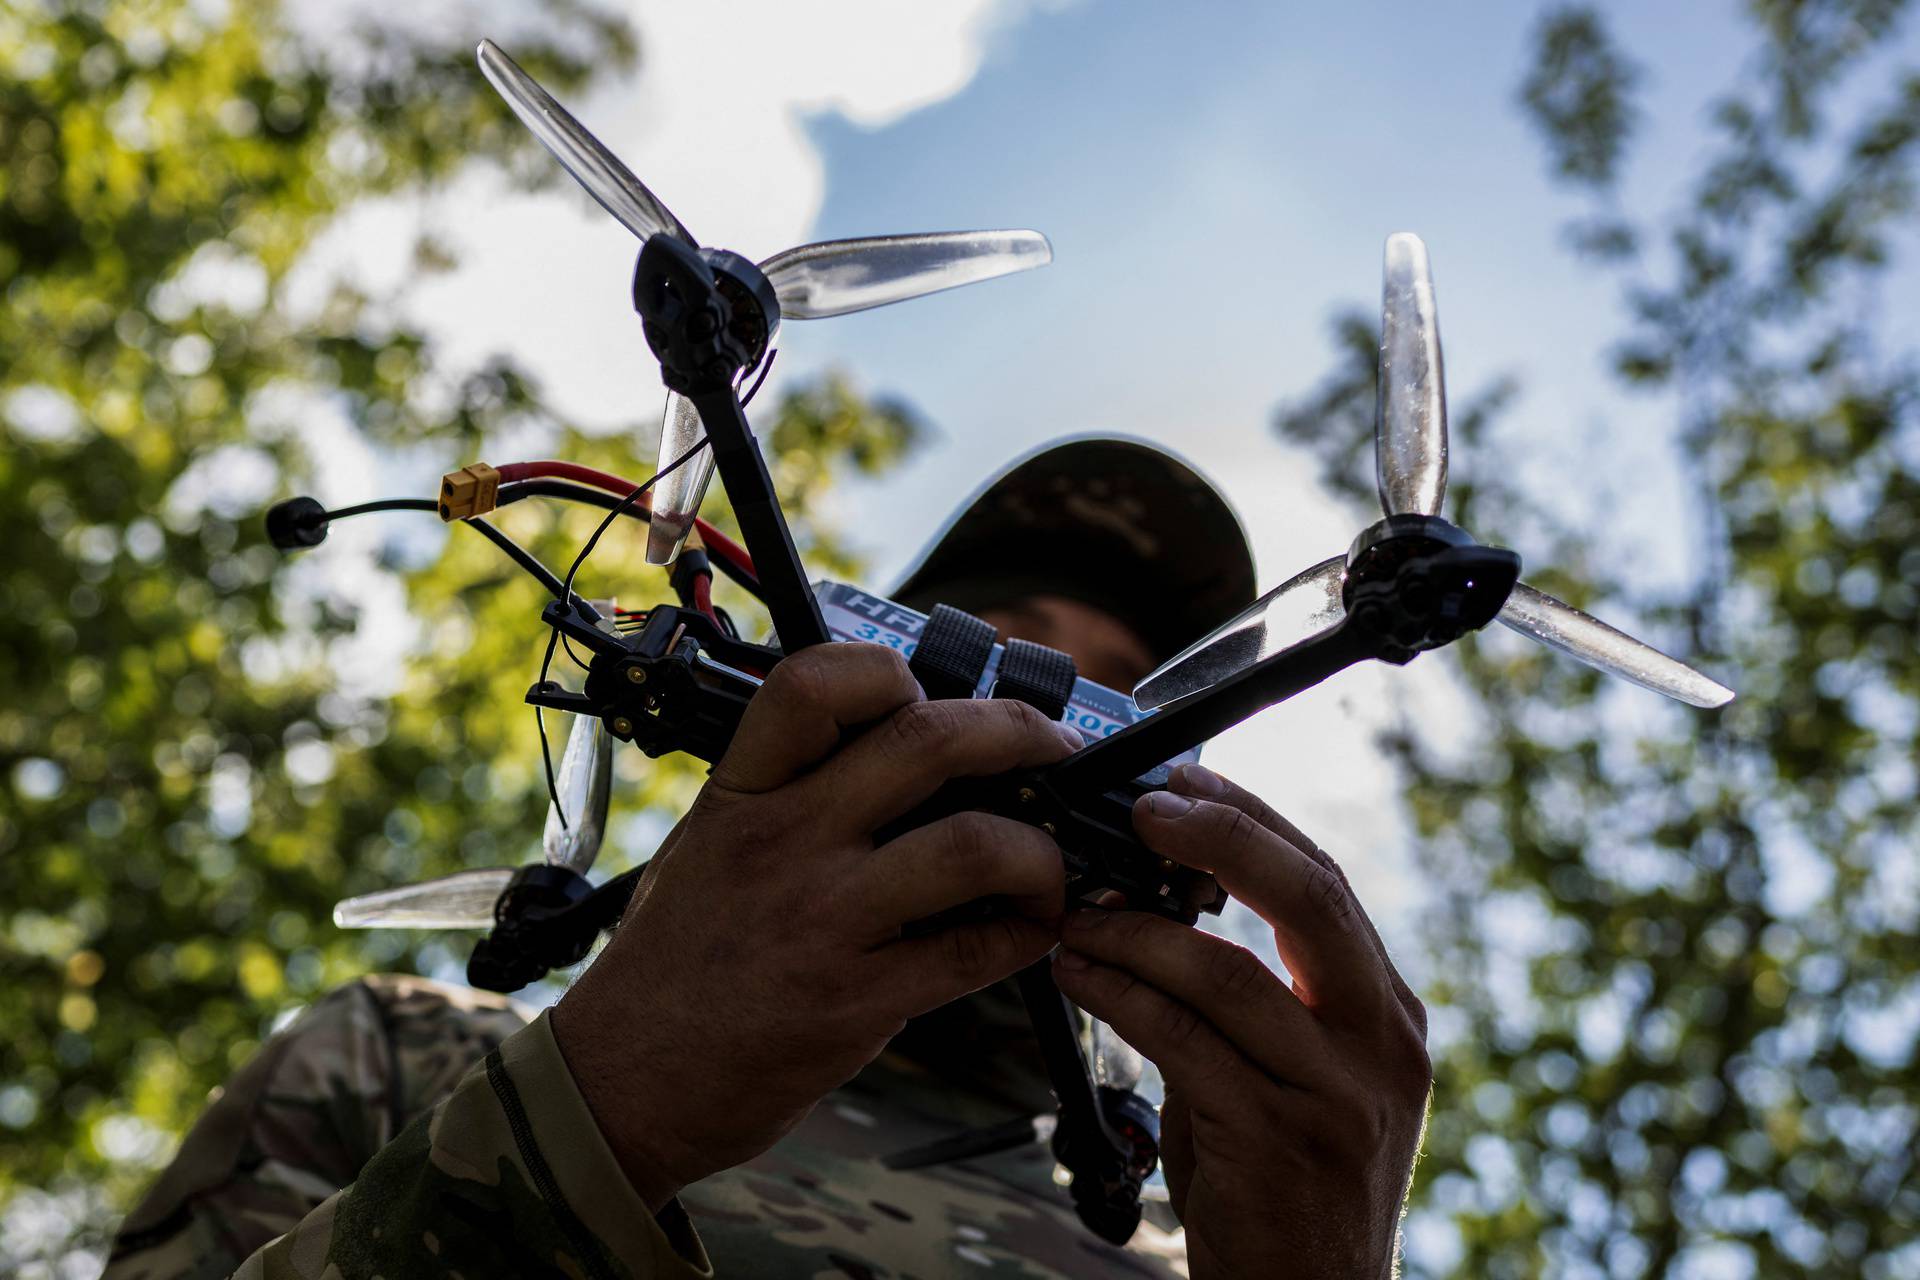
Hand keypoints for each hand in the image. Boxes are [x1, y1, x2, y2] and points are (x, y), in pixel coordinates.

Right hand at [551, 643, 1083, 1210]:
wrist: (621, 1083)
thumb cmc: (671, 964)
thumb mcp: (706, 845)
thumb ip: (787, 795)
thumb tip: (901, 754)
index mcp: (740, 794)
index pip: (816, 683)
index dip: (891, 671)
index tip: (933, 694)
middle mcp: (783, 842)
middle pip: (927, 741)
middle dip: (1017, 733)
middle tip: (1054, 751)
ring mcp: (821, 920)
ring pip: (973, 845)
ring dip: (1040, 852)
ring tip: (1049, 864)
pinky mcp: (854, 1001)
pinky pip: (974, 952)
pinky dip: (1027, 935)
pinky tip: (1032, 931)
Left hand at [1051, 763, 1429, 1279]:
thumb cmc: (1285, 1185)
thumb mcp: (1290, 1076)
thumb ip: (1244, 999)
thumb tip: (1146, 910)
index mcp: (1385, 1012)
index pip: (1324, 883)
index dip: (1252, 820)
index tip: (1186, 780)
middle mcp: (1382, 1041)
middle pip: (1310, 898)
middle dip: (1223, 836)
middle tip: (1147, 808)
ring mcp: (1341, 1092)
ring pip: (1230, 974)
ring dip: (1137, 934)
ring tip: (1076, 915)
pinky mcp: (1283, 1139)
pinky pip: (1185, 1042)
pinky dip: (1120, 996)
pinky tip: (1076, 976)